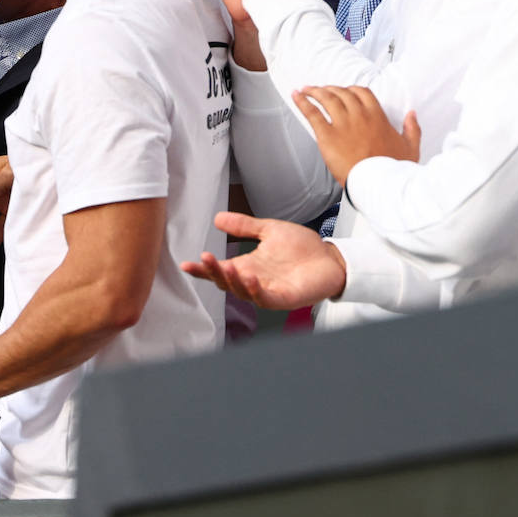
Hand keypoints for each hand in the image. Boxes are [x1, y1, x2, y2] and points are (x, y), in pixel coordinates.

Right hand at [181, 212, 346, 309]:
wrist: (331, 258)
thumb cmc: (303, 247)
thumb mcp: (269, 230)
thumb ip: (244, 226)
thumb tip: (218, 218)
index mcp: (248, 265)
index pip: (220, 270)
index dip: (203, 269)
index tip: (186, 263)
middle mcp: (254, 280)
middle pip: (226, 282)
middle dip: (213, 273)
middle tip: (204, 258)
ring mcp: (268, 291)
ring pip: (242, 292)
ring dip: (232, 281)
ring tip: (225, 267)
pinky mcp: (284, 298)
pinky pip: (265, 298)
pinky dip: (255, 290)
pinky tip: (250, 277)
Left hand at [292, 85, 420, 184]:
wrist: (379, 184)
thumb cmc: (393, 169)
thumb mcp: (410, 147)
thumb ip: (412, 129)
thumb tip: (412, 114)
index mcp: (377, 117)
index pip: (362, 93)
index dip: (350, 89)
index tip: (345, 91)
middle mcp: (360, 116)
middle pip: (342, 93)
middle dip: (330, 89)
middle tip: (321, 90)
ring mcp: (343, 124)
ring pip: (327, 98)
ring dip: (314, 91)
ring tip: (306, 89)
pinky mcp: (328, 136)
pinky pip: (312, 113)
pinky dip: (302, 102)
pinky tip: (296, 96)